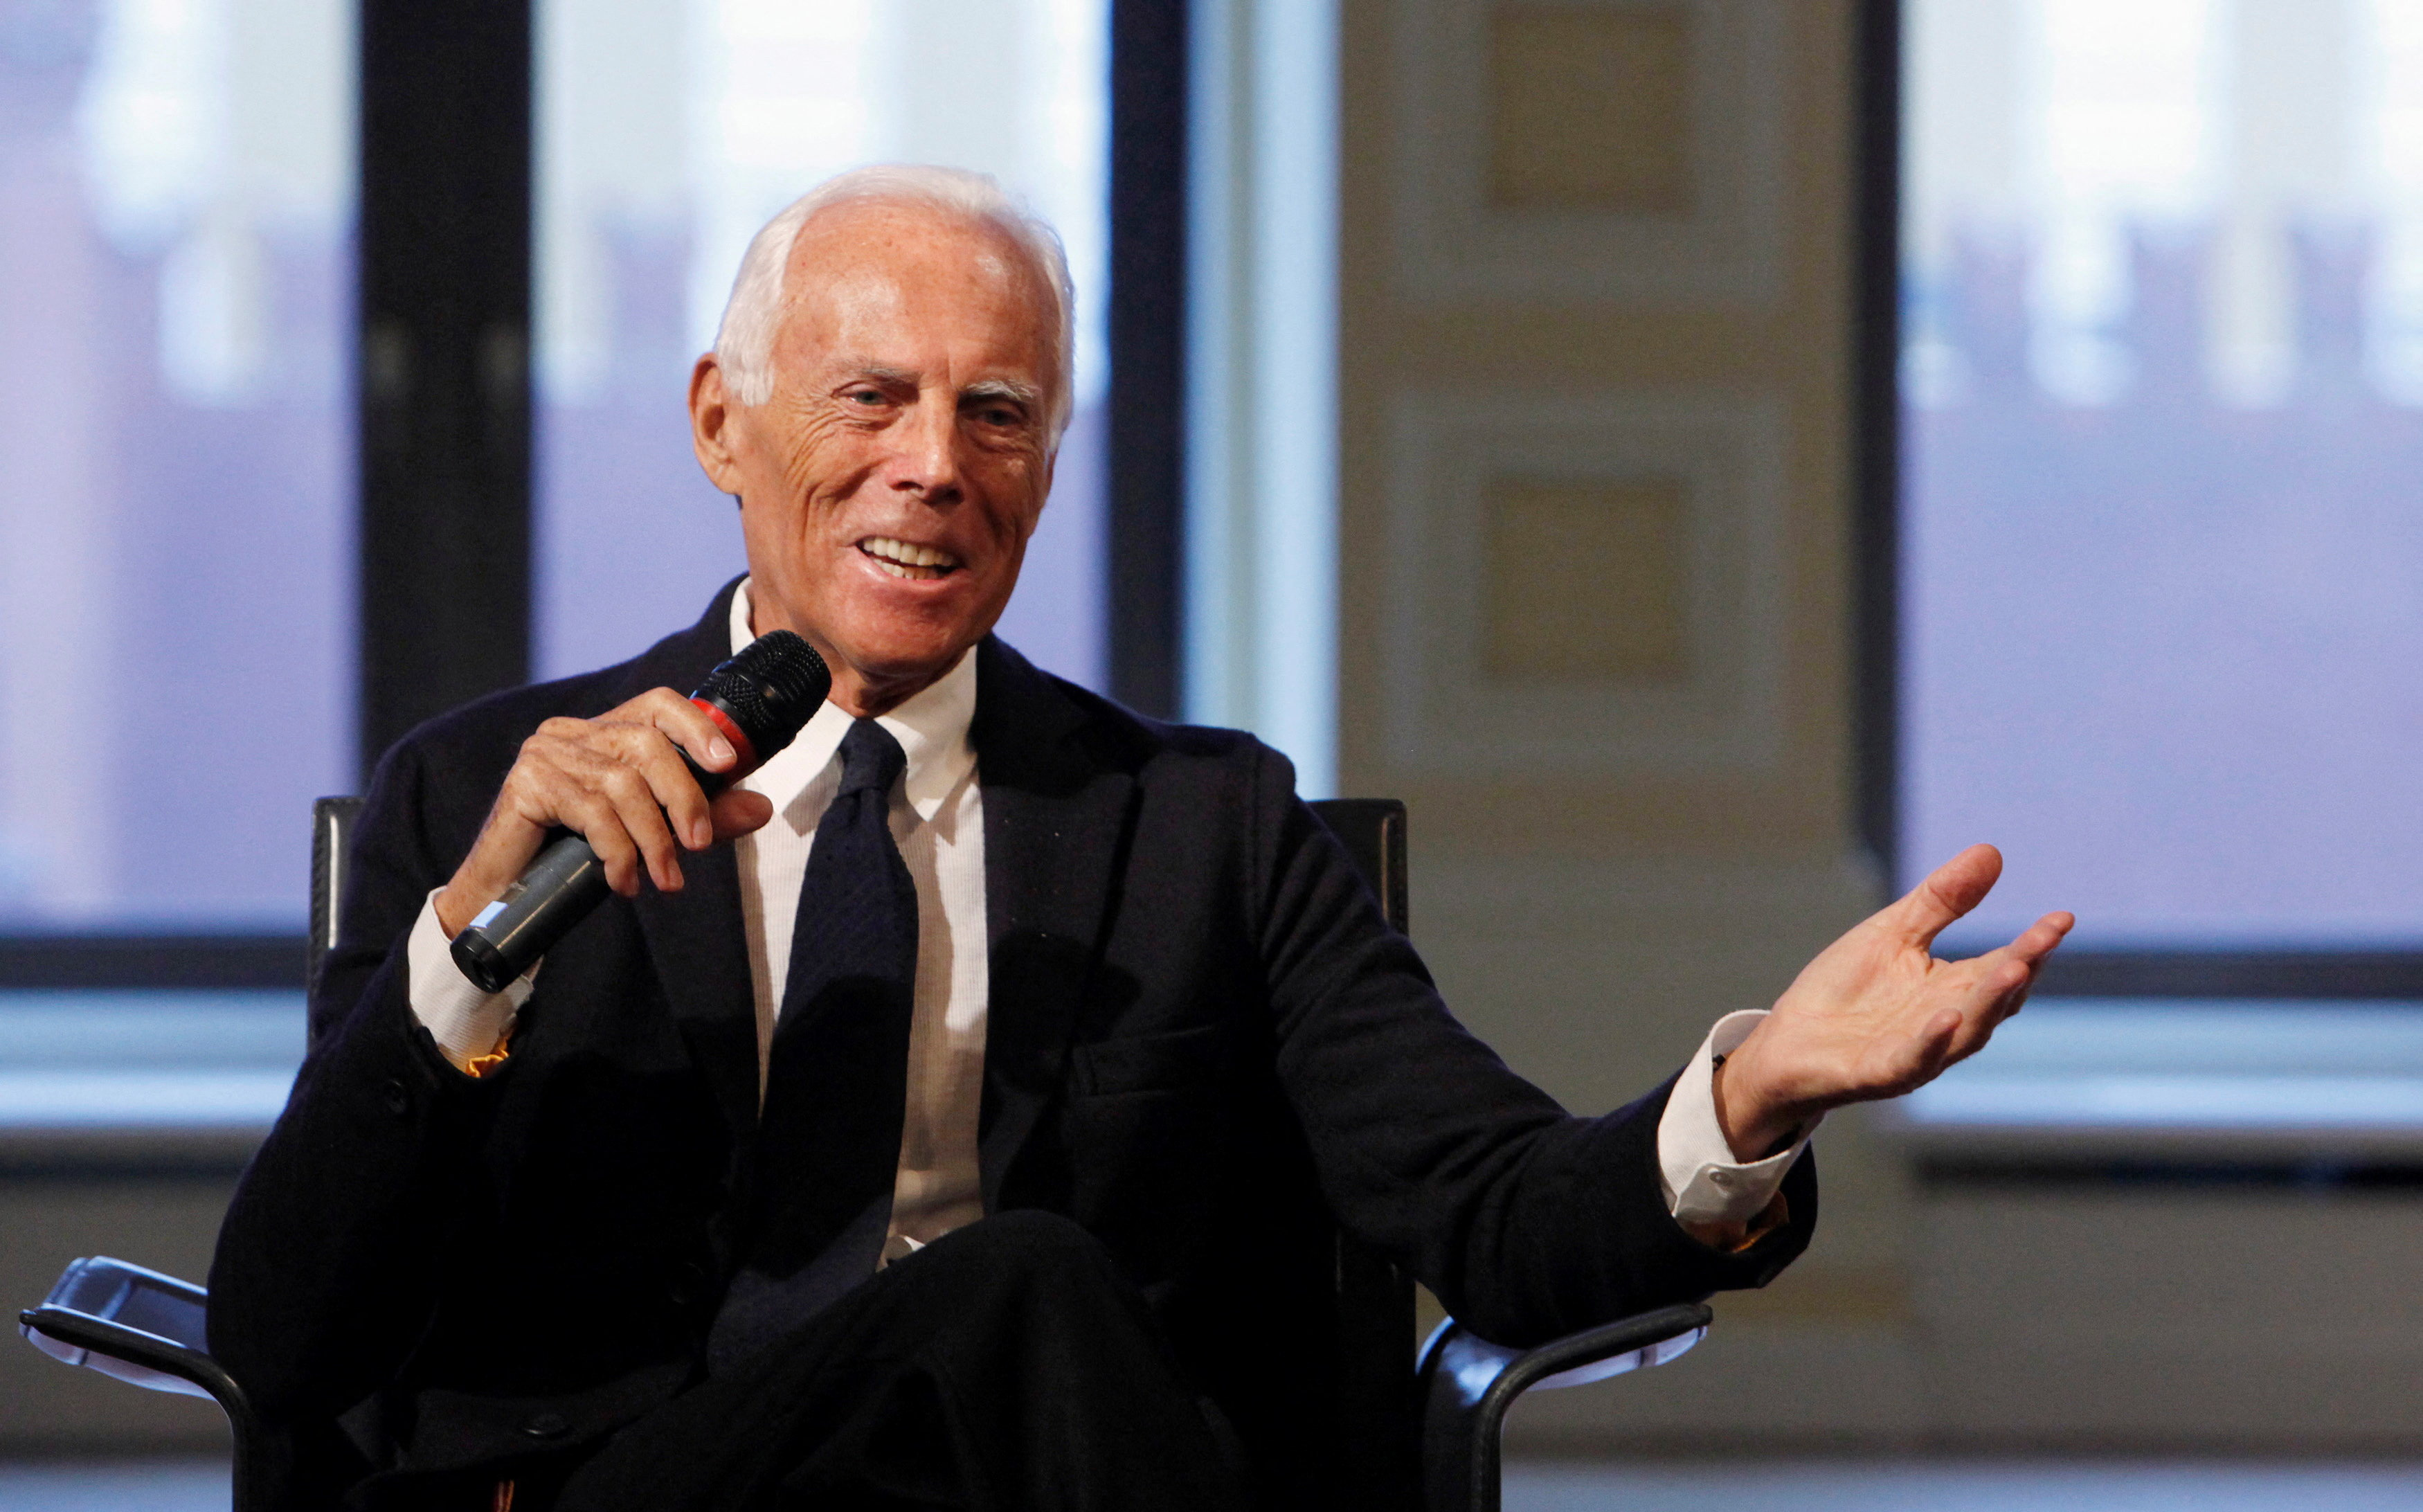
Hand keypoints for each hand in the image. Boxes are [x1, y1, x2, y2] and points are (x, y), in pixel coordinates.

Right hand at [434, 689, 776, 937]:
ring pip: (622, 784)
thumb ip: (705, 817)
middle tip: (700, 847)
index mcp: (604, 732)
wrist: (507, 900)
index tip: (730, 764)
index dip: (697, 726)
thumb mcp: (654, 835)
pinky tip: (624, 882)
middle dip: (684, 798)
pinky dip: (618, 851)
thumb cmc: (580, 861)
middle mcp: (572, 732)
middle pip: (646, 744)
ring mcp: (545, 753)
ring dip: (653, 839)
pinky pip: (591, 811)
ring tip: (665, 879)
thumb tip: (762, 806)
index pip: (657, 704)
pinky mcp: (526, 783)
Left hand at [1711, 844, 2071, 1158]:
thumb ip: (1941, 901)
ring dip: (1989, 1002)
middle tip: (2046, 938)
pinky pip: (1911, 1061)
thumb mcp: (1893, 934)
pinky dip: (1930, 1042)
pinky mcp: (1880, 1073)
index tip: (2061, 917)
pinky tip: (1944, 1018)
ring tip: (2014, 969)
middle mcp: (1947, 1024)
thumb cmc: (1846, 990)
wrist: (1787, 1043)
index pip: (2003, 965)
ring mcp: (1917, 1052)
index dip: (2034, 945)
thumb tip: (1991, 851)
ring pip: (1965, 1031)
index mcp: (1953, 989)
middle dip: (2021, 968)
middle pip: (1994, 998)